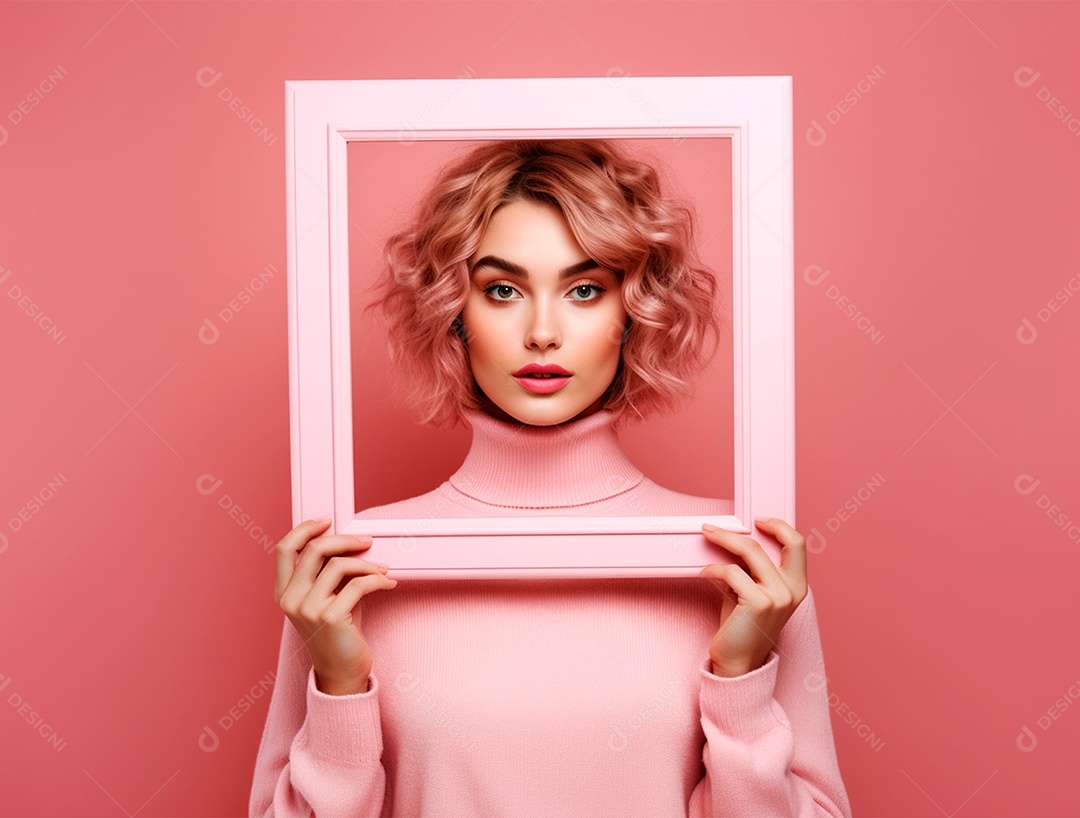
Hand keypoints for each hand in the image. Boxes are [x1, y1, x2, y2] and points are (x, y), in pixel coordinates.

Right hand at [275, 519, 397, 694]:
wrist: (341, 671)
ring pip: (339, 565)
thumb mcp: (326, 597)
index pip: (284, 549)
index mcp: (283, 592)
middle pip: (315, 550)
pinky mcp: (329, 618)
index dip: (304, 529)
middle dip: (345, 540)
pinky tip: (388, 584)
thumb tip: (348, 541)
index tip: (327, 521)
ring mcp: (307, 609)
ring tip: (382, 570)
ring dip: (367, 563)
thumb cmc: (338, 632)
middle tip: (366, 541)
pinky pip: (359, 584)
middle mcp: (290, 599)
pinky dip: (378, 580)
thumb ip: (327, 572)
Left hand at [698, 517, 807, 677]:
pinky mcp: (759, 602)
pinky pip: (732, 571)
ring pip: (749, 551)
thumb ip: (753, 569)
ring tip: (707, 538)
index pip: (798, 544)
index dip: (779, 526)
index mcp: (797, 586)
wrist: (738, 663)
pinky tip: (704, 572)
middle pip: (767, 543)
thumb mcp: (753, 592)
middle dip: (736, 533)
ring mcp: (778, 596)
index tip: (757, 520)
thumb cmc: (742, 626)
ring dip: (723, 541)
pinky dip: (713, 568)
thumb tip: (736, 540)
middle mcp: (792, 590)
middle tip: (713, 528)